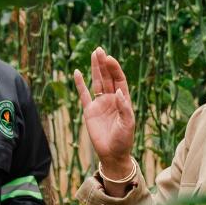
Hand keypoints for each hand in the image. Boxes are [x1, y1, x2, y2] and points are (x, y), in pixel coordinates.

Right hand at [72, 47, 136, 177]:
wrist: (112, 154)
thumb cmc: (124, 140)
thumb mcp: (128, 124)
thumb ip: (124, 107)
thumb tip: (117, 91)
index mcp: (123, 100)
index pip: (119, 80)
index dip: (115, 69)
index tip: (110, 59)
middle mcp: (111, 99)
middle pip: (107, 77)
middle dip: (104, 64)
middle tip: (99, 50)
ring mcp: (100, 104)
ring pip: (97, 82)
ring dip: (95, 68)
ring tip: (94, 53)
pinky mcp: (89, 111)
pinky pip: (84, 94)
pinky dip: (80, 84)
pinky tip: (77, 72)